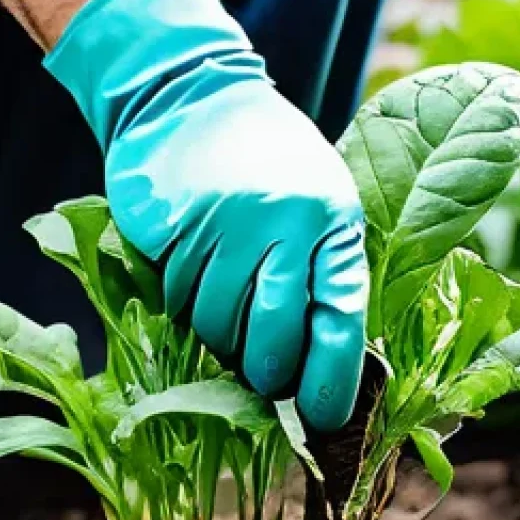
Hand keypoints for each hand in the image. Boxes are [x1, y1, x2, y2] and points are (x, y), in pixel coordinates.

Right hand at [45, 0, 368, 430]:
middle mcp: (285, 223)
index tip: (324, 420)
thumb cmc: (269, 166)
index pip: (341, 320)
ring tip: (228, 317)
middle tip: (265, 382)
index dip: (331, 380)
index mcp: (333, 221)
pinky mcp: (177, 232)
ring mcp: (226, 228)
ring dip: (222, 341)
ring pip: (219, 329)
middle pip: (274, 338)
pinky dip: (187, 310)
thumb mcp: (320, 203)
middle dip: (269, 375)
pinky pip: (181, 305)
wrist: (193, 99)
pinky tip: (196, 283)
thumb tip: (325, 366)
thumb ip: (324, 273)